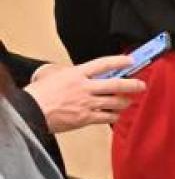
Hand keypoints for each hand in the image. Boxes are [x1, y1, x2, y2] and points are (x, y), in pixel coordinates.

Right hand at [29, 56, 145, 131]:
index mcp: (76, 74)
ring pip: (115, 102)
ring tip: (129, 101)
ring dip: (125, 102)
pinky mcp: (86, 118)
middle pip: (116, 84)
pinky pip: (107, 117)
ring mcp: (87, 103)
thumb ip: (72, 74)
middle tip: (141, 85)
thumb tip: (82, 74)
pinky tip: (116, 115)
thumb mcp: (55, 76)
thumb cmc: (39, 94)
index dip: (119, 61)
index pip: (103, 64)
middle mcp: (85, 87)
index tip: (130, 60)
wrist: (30, 111)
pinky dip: (114, 116)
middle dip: (132, 84)